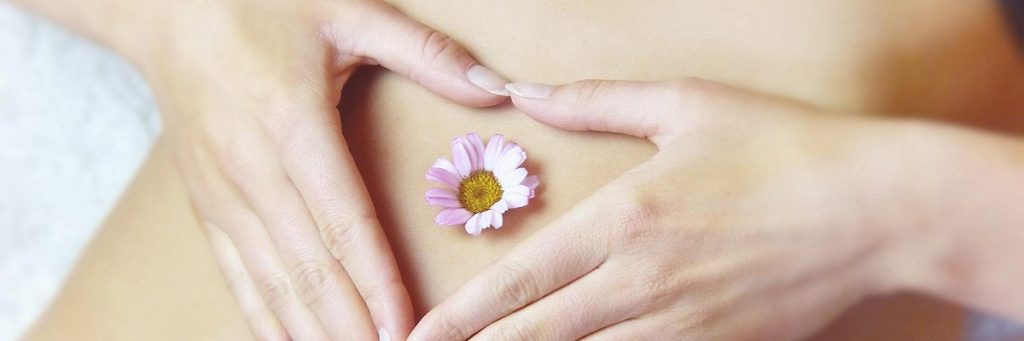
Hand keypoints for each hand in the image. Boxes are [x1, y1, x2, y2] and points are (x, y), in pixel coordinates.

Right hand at [128, 0, 509, 338]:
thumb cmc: (259, 6)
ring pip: (271, 283)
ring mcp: (222, 196)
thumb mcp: (345, 11)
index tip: (406, 330)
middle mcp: (251, 170)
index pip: (344, 223)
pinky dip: (264, 319)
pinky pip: (236, 275)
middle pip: (309, 268)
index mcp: (291, 125)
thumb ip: (423, 52)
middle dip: (351, 326)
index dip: (378, 283)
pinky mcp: (206, 207)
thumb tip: (495, 87)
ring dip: (311, 332)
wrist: (164, 10)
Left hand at [411, 79, 943, 339]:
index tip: (419, 335)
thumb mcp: (686, 105)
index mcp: (624, 219)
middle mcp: (641, 283)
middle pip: (538, 337)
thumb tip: (525, 92)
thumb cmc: (782, 147)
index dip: (461, 317)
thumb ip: (595, 103)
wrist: (876, 209)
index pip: (520, 283)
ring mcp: (680, 325)